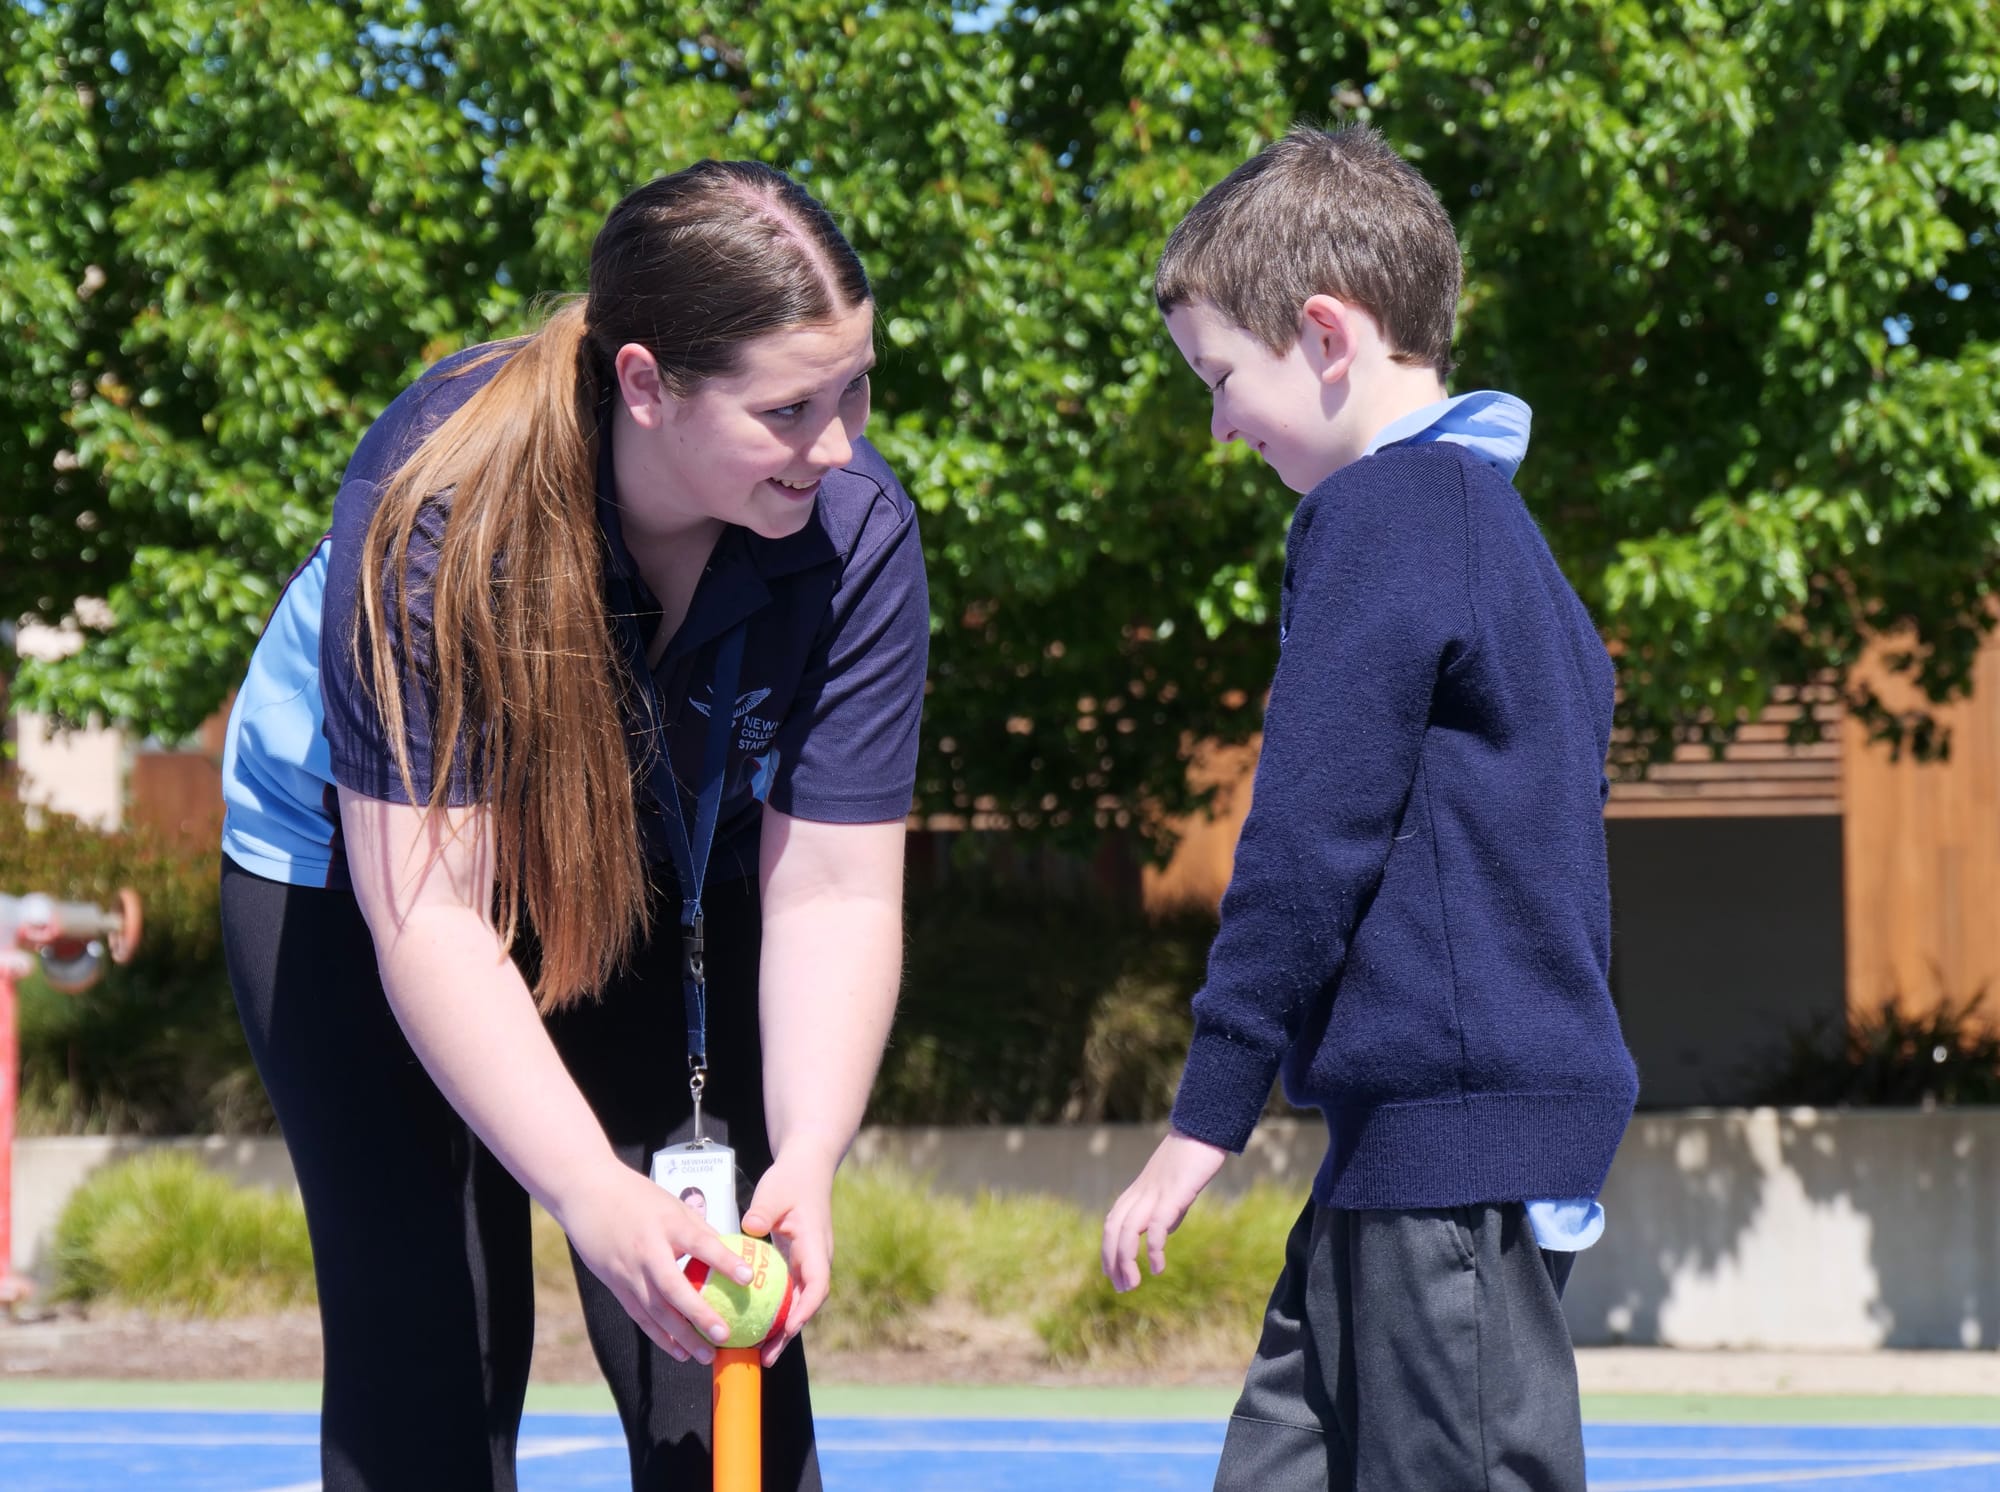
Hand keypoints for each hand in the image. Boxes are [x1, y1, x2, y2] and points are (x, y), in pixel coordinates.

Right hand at [555, 1162, 752, 1365]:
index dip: (724, 1261)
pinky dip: (659, 1335)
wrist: (586, 1193)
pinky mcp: (616, 1284)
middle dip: (700, 1315)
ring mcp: (628, 1271)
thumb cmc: (638, 1197)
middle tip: (724, 1336)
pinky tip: (678, 1351)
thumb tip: (731, 1254)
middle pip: (674, 1288)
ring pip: (656, 1310)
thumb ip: (699, 1230)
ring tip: (705, 1355)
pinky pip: (640, 1314)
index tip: (747, 1278)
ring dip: (681, 1337)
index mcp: (668, 1224)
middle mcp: (647, 1250)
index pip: (700, 1244)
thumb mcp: (673, 1205)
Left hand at [742, 1146, 837, 1366]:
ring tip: (759, 1353)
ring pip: (798, 1302)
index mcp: (814, 1246)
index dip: (804, 1310)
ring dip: (782, 1328)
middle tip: (767, 1357)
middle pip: (807, 1304)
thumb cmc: (791, 1180)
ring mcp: (807, 1263)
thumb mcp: (774, 1193)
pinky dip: (775, 1311)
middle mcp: (815, 1260)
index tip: (787, 1330)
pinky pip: (788, 1292)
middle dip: (790, 1332)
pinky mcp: (796, 1263)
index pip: (817, 1285)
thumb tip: (750, 1229)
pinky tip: (753, 1324)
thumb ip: (763, 1211)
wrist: (807, 1168)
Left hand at [1101, 1129, 1228, 1291]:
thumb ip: (1166, 1212)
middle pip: (1112, 1229)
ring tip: (1132, 1284)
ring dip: (1125, 1261)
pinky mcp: (1173, 1193)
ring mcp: (1155, 1193)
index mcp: (1138, 1191)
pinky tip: (1157, 1267)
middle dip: (1112, 1262)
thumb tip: (1162, 1234)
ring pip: (1127, 1230)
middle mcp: (1140, 1193)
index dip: (1107, 1251)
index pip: (1111, 1224)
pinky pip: (1156, 1225)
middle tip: (1122, 1288)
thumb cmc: (1192, 1157)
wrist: (1205, 1129)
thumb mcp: (1175, 1190)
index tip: (1112, 1276)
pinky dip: (1153, 1249)